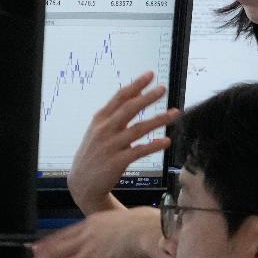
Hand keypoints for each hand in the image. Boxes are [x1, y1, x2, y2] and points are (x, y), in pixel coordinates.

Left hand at [31, 204, 164, 257]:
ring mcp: (90, 253)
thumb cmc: (141, 222)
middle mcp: (86, 239)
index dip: (46, 244)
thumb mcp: (118, 218)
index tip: (34, 250)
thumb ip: (106, 227)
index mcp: (90, 225)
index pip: (62, 235)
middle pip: (56, 252)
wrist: (148, 228)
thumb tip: (105, 231)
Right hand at [68, 71, 180, 213]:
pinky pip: (139, 151)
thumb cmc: (94, 152)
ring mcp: (110, 146)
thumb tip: (136, 94)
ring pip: (138, 129)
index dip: (135, 85)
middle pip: (129, 109)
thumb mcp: (98, 130)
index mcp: (100, 120)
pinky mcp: (117, 162)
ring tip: (175, 113)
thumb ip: (115, 114)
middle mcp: (104, 130)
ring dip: (158, 120)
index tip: (150, 75)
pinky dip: (153, 145)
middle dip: (147, 98)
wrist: (82, 183)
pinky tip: (166, 141)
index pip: (119, 98)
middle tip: (163, 88)